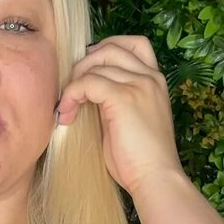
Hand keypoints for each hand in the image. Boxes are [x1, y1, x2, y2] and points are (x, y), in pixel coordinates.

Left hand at [56, 35, 185, 198]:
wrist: (156, 179)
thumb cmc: (140, 161)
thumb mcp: (128, 122)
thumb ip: (113, 102)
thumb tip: (86, 94)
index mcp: (155, 81)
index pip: (133, 44)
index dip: (106, 50)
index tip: (88, 72)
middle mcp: (149, 77)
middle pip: (111, 47)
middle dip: (85, 65)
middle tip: (72, 92)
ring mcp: (138, 85)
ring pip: (97, 63)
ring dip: (75, 83)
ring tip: (67, 109)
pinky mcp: (124, 98)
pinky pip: (88, 82)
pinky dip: (72, 94)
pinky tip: (67, 114)